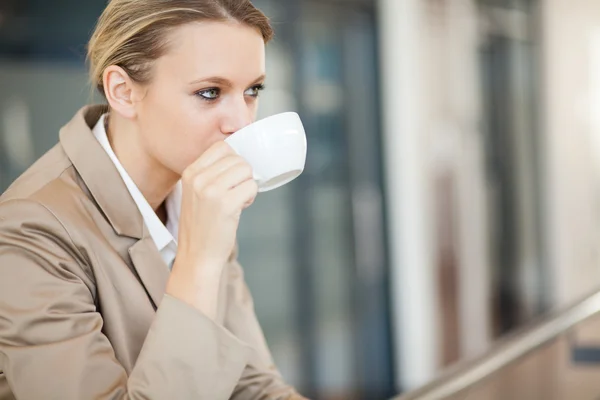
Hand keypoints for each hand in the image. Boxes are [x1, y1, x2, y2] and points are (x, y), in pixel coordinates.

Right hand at [166, 141, 257, 318]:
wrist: (196, 256)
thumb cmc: (202, 226)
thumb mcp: (196, 193)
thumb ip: (211, 174)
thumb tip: (240, 159)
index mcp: (190, 172)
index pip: (221, 147)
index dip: (234, 160)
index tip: (232, 177)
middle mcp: (199, 178)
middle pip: (237, 159)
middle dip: (243, 175)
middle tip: (236, 192)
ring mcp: (211, 190)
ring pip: (246, 170)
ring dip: (248, 185)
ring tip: (238, 200)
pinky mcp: (226, 204)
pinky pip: (251, 187)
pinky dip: (251, 196)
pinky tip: (241, 207)